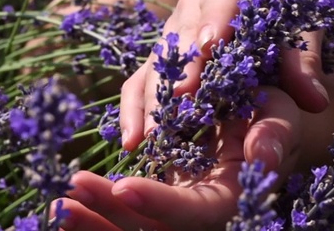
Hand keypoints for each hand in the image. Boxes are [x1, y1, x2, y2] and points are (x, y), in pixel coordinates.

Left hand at [55, 87, 302, 229]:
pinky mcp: (150, 198)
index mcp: (228, 197)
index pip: (195, 213)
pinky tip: (61, 201)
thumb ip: (274, 134)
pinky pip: (117, 216)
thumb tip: (262, 156)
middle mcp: (197, 212)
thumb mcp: (277, 115)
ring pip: (130, 229)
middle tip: (67, 196)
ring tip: (55, 205)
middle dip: (109, 216)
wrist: (251, 119)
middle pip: (152, 230)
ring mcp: (171, 208)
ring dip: (92, 221)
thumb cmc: (267, 114)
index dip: (160, 203)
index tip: (122, 186)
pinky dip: (91, 212)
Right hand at [120, 0, 329, 151]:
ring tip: (149, 135)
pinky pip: (142, 75)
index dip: (216, 18)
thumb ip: (304, 57)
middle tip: (178, 105)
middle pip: (184, 35)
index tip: (209, 46)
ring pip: (158, 60)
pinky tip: (132, 138)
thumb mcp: (303, 17)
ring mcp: (173, 24)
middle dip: (180, 72)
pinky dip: (136, 106)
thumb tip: (314, 100)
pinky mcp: (161, 49)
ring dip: (153, 97)